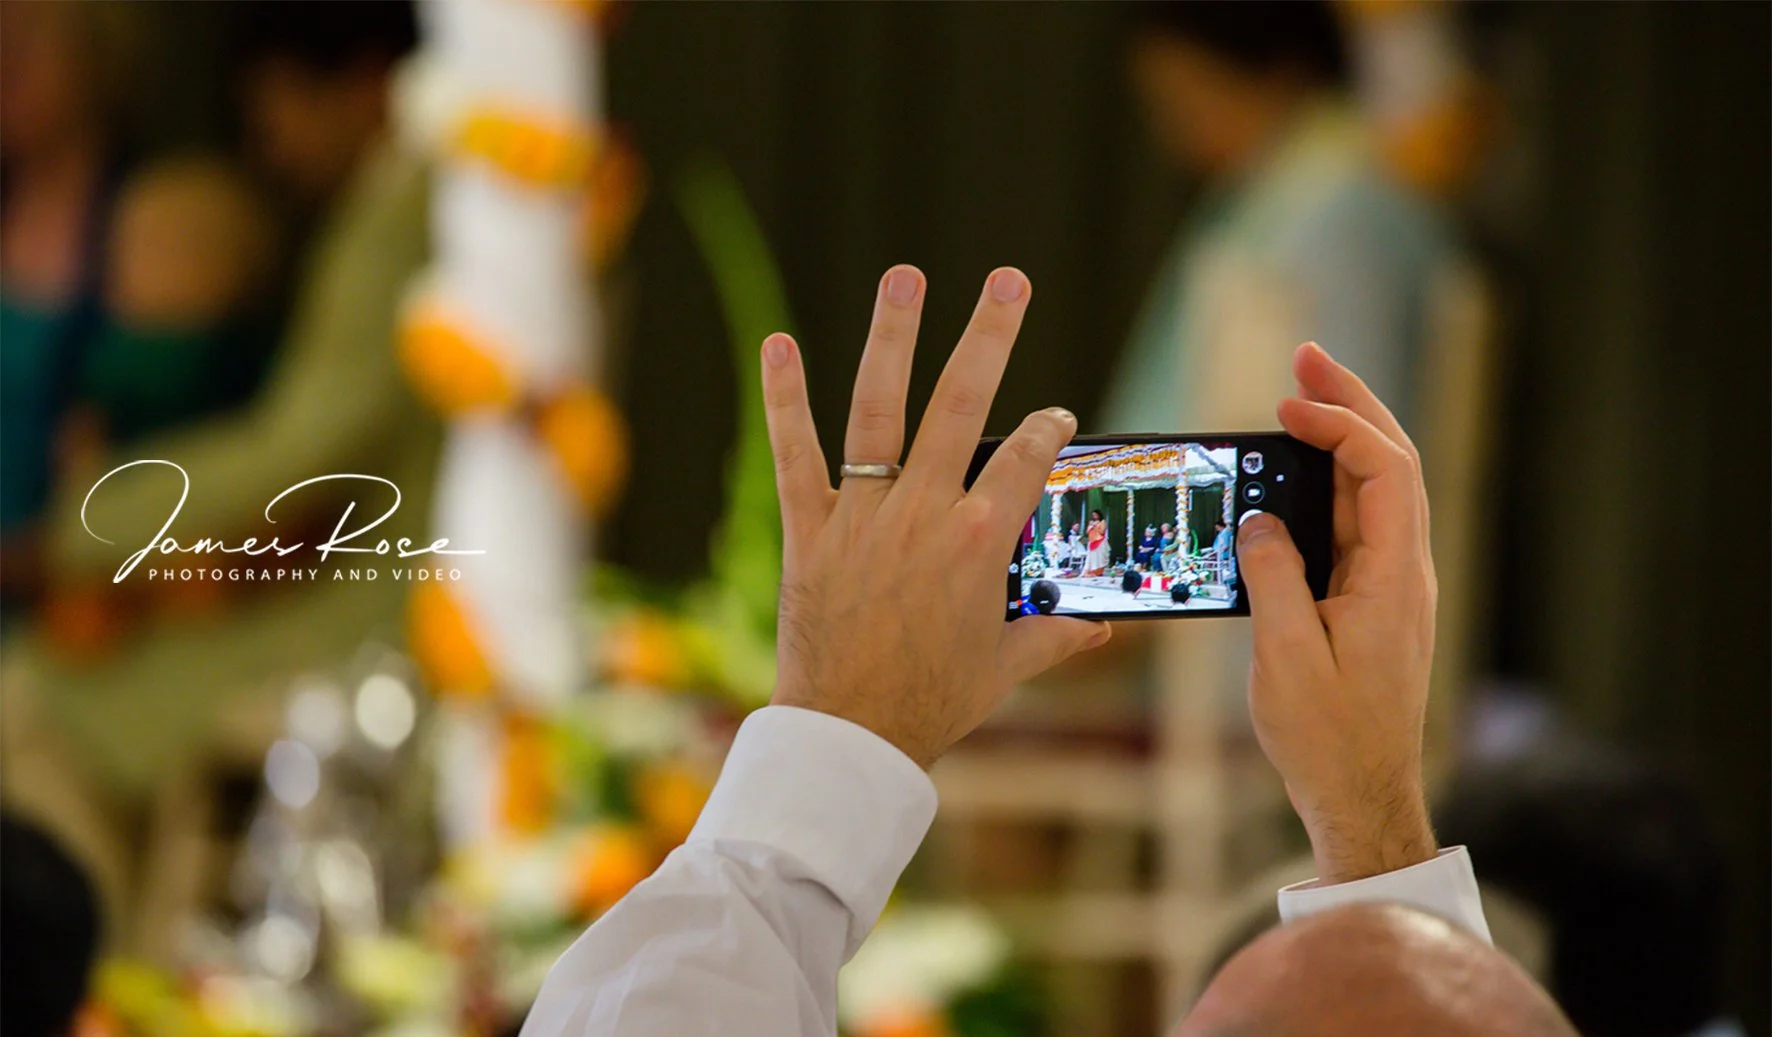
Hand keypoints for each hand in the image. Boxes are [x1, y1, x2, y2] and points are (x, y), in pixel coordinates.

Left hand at [760, 265, 1110, 767]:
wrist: (850, 738)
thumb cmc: (931, 704)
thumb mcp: (1005, 670)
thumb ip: (1054, 636)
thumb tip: (1101, 629)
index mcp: (981, 544)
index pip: (1027, 462)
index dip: (1049, 431)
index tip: (1057, 413)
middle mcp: (925, 515)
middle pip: (964, 406)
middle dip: (990, 336)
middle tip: (1009, 279)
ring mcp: (863, 516)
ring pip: (880, 409)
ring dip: (893, 337)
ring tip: (905, 275)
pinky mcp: (809, 529)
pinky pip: (795, 454)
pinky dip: (784, 399)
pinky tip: (777, 343)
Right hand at [1235, 342, 1437, 882]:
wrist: (1362, 797)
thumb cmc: (1327, 739)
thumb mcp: (1286, 657)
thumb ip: (1273, 578)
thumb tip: (1259, 520)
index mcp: (1394, 579)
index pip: (1384, 472)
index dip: (1341, 426)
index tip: (1286, 406)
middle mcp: (1404, 572)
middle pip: (1391, 463)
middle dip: (1352, 405)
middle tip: (1307, 358)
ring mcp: (1392, 586)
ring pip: (1377, 490)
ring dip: (1341, 438)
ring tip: (1299, 398)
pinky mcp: (1371, 602)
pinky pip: (1356, 524)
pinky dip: (1329, 484)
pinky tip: (1295, 475)